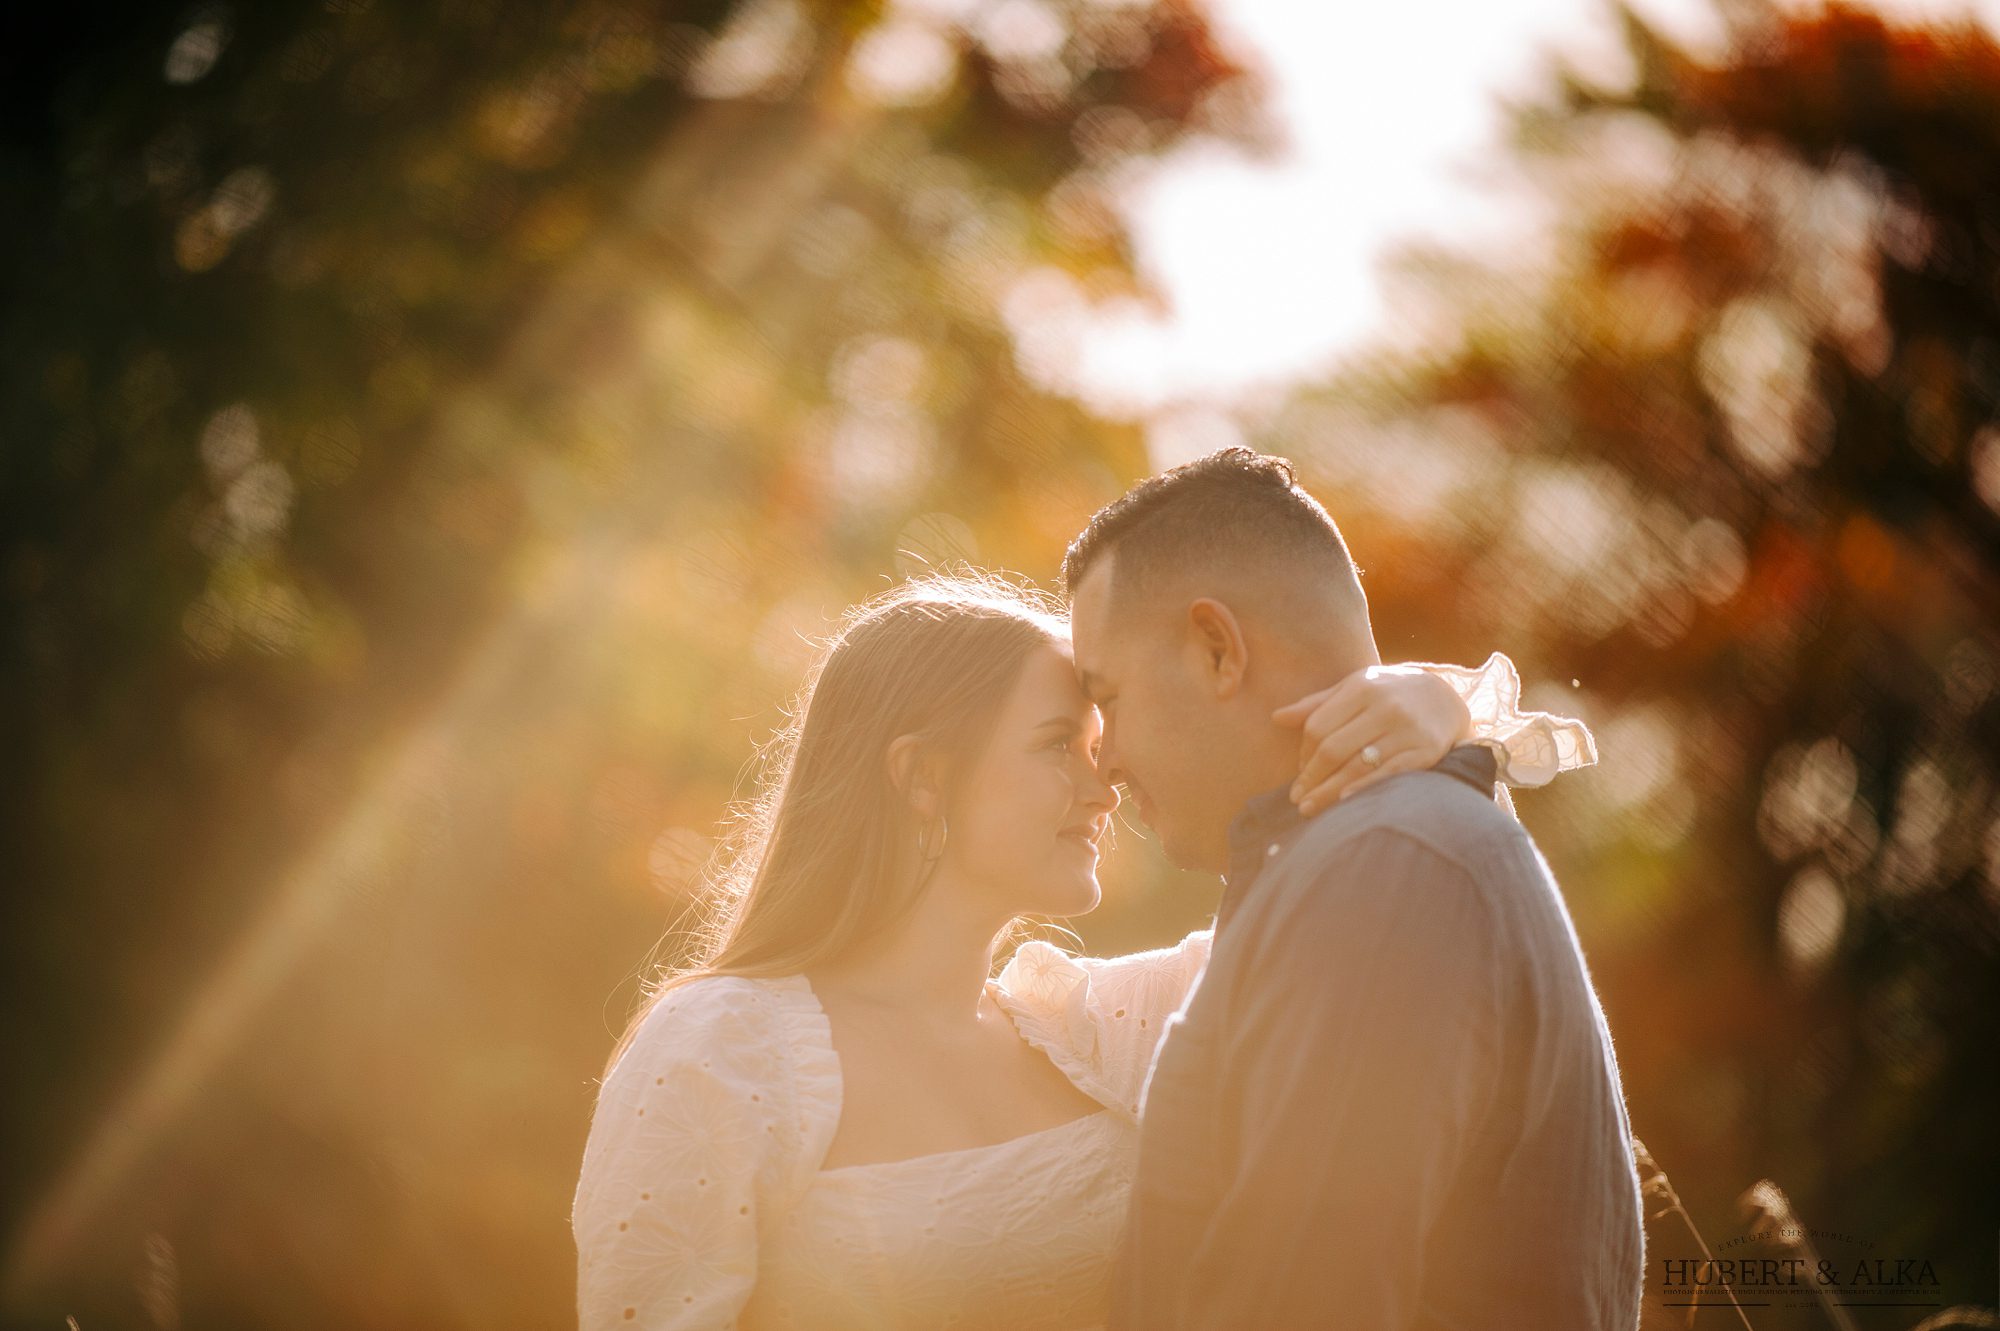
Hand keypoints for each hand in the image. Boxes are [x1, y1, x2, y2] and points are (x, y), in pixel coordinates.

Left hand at [1272, 664, 1474, 813]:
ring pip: (1358, 765)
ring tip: (1310, 808)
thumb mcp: (1354, 688)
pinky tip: (1345, 802)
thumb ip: (1317, 705)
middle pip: (1334, 748)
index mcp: (1362, 688)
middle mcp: (1385, 707)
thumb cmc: (1388, 693)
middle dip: (1311, 777)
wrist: (1444, 696)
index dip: (1304, 754)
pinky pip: (1390, 774)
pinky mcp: (1427, 751)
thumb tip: (1276, 718)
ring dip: (1330, 791)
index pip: (1318, 727)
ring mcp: (1408, 730)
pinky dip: (1365, 788)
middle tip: (1297, 799)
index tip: (1299, 774)